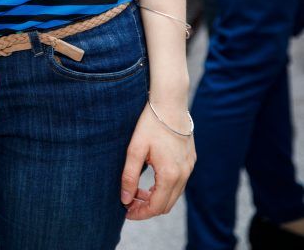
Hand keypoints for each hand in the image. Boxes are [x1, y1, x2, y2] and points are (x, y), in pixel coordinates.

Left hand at [120, 102, 195, 219]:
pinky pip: (179, 182)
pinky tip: (151, 177)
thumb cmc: (150, 123)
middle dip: (147, 207)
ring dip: (156, 197)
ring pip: (173, 194)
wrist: (170, 101)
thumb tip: (125, 199)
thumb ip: (129, 176)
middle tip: (130, 202)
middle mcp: (183, 174)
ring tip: (138, 190)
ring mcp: (189, 167)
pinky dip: (165, 187)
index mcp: (170, 174)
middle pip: (166, 205)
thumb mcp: (135, 149)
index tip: (126, 212)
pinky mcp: (190, 159)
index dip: (140, 213)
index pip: (156, 207)